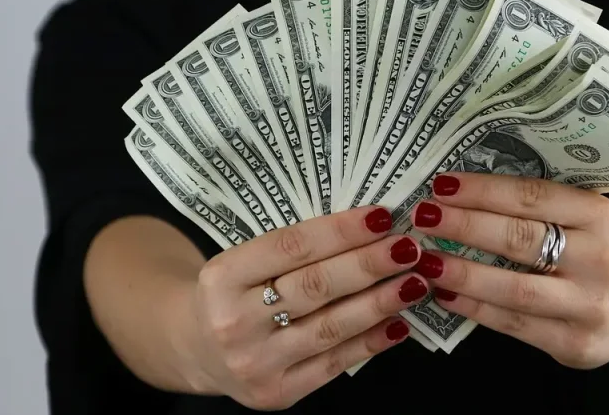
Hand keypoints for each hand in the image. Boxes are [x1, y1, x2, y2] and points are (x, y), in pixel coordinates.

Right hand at [186, 206, 428, 409]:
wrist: (194, 347)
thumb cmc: (232, 292)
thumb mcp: (242, 261)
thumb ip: (293, 248)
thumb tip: (368, 227)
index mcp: (223, 276)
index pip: (291, 246)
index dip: (341, 230)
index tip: (382, 216)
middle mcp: (235, 321)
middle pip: (315, 287)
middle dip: (369, 264)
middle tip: (409, 246)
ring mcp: (255, 362)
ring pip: (330, 327)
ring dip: (380, 302)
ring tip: (414, 281)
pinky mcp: (276, 393)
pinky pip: (334, 364)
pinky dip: (370, 342)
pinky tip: (399, 323)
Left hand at [410, 172, 608, 368]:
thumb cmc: (595, 249)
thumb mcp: (584, 216)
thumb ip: (539, 203)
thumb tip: (460, 190)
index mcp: (602, 216)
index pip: (533, 197)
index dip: (484, 190)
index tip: (442, 184)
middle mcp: (603, 260)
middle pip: (520, 240)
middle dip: (465, 226)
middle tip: (423, 215)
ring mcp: (591, 307)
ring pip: (513, 288)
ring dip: (462, 271)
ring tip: (425, 257)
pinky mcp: (576, 344)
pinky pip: (514, 324)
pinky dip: (474, 307)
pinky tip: (445, 291)